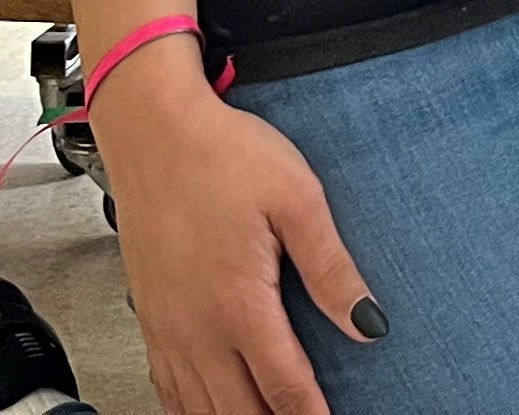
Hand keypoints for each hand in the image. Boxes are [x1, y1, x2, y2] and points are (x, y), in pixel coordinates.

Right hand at [88, 52, 381, 414]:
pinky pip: (168, 388)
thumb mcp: (296, 199)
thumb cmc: (222, 155)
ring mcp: (167, 327)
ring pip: (199, 409)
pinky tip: (211, 409)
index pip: (284, 387)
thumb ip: (332, 268)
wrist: (152, 131)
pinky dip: (193, 410)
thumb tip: (369, 322)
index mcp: (238, 303)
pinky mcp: (149, 317)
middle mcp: (196, 327)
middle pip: (239, 411)